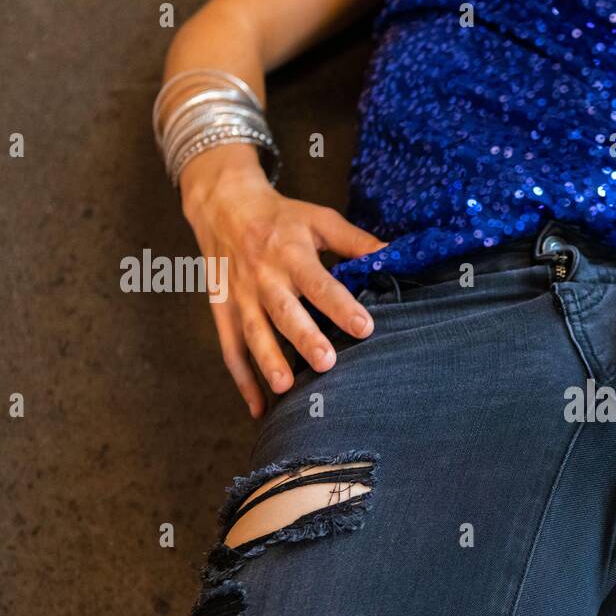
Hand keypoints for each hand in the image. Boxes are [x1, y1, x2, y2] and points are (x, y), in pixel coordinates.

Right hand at [180, 145, 385, 416]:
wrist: (222, 205)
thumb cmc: (281, 218)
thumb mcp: (319, 219)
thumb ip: (355, 241)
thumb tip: (393, 255)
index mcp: (290, 252)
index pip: (318, 283)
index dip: (341, 306)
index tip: (365, 328)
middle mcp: (262, 276)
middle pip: (283, 310)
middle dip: (303, 337)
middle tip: (327, 362)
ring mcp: (239, 296)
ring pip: (253, 332)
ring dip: (268, 361)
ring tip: (286, 389)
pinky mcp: (221, 311)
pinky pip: (230, 350)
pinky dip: (242, 381)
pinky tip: (259, 410)